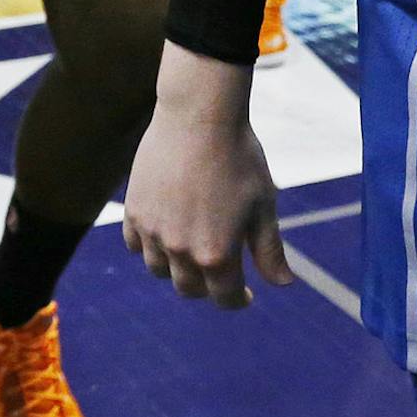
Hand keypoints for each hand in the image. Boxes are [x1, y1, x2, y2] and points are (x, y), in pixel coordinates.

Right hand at [122, 45, 291, 308]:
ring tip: (194, 250)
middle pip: (189, 289)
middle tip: (221, 271)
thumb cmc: (240, 157)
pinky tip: (167, 232)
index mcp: (216, 254)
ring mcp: (152, 233)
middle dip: (208, 286)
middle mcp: (179, 251)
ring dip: (177, 269)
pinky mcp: (133, 212)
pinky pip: (137, 245)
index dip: (238, 300)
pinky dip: (151, 246)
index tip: (247, 295)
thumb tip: (284, 284)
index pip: (225, 298)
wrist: (199, 116)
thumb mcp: (263, 204)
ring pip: (160, 270)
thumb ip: (270, 250)